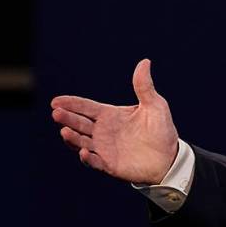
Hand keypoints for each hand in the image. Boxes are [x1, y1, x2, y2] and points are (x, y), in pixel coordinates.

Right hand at [51, 59, 178, 184]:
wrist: (170, 157)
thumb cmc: (161, 129)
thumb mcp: (155, 105)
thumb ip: (144, 86)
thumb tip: (145, 61)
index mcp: (110, 115)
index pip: (86, 108)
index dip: (71, 104)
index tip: (56, 101)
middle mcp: (103, 131)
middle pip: (79, 123)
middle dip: (67, 118)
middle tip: (56, 113)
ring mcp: (104, 149)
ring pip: (81, 142)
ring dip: (72, 137)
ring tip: (65, 131)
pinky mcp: (109, 165)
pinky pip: (95, 162)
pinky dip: (87, 158)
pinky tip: (83, 152)